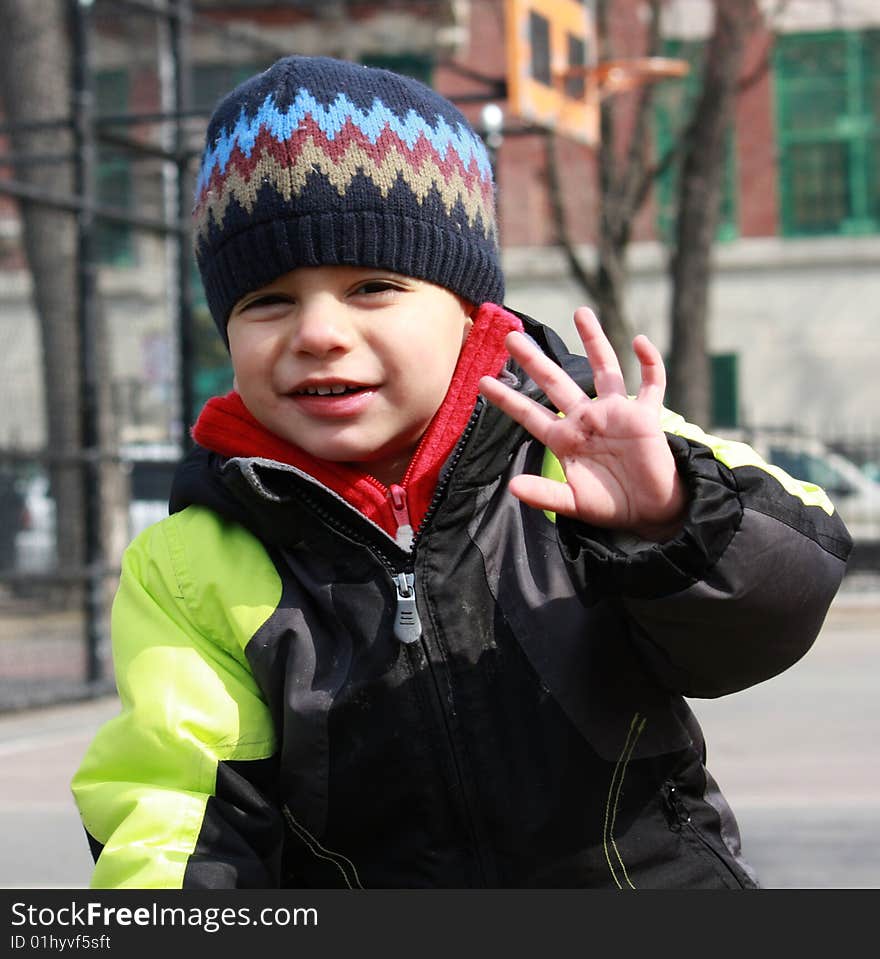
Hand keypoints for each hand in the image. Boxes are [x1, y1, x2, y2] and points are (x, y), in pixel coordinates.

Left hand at [478, 307, 687, 541]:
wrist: (651, 511)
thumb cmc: (611, 506)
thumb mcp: (573, 503)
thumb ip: (544, 495)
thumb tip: (512, 488)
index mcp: (565, 439)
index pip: (530, 414)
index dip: (507, 398)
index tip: (482, 382)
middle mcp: (587, 419)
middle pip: (556, 382)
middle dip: (534, 360)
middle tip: (510, 336)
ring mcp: (616, 414)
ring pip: (604, 369)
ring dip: (594, 340)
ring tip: (581, 312)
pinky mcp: (645, 416)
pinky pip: (651, 383)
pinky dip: (649, 363)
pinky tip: (639, 342)